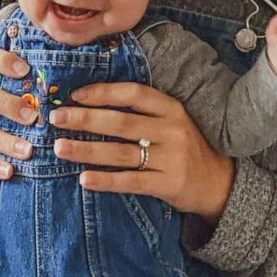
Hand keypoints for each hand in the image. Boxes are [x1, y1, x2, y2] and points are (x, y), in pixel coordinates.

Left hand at [49, 82, 234, 222]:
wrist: (219, 183)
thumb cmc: (186, 147)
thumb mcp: (172, 121)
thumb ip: (142, 112)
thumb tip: (92, 103)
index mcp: (171, 108)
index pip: (133, 93)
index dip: (103, 92)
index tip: (75, 95)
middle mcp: (172, 130)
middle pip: (121, 122)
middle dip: (85, 119)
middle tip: (56, 118)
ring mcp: (171, 158)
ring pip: (121, 152)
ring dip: (87, 149)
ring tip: (60, 148)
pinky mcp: (169, 184)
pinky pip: (131, 181)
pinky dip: (106, 180)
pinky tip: (84, 179)